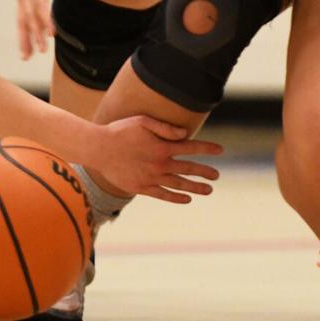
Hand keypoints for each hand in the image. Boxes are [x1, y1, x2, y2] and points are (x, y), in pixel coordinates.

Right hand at [13, 0, 69, 58]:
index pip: (39, 2)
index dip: (44, 19)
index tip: (51, 33)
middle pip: (28, 15)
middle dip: (35, 34)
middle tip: (42, 50)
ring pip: (21, 19)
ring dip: (24, 38)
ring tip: (27, 56)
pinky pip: (20, 17)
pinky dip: (22, 32)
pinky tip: (25, 46)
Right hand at [91, 115, 222, 202]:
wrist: (98, 149)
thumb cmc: (120, 131)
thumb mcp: (143, 121)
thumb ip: (165, 127)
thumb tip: (185, 133)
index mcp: (162, 146)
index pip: (191, 147)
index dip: (207, 148)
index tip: (220, 150)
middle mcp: (160, 164)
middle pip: (188, 168)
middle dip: (205, 171)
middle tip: (217, 175)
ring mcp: (151, 177)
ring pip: (179, 184)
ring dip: (195, 187)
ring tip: (208, 190)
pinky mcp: (141, 188)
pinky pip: (163, 195)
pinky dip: (176, 197)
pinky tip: (187, 199)